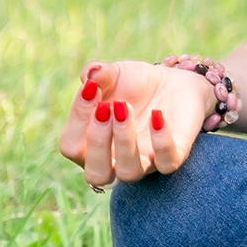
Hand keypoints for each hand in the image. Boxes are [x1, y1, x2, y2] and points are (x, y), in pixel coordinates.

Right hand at [59, 59, 214, 187]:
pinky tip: (157, 114)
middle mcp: (115, 161)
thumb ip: (98, 74)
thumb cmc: (134, 84)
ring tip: (125, 106)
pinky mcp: (174, 156)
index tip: (91, 87)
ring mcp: (145, 162)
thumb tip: (91, 73)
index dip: (77, 119)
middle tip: (105, 107)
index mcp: (90, 146)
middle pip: (96, 173)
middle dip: (97, 141)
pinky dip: (161, 141)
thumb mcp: (114, 74)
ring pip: (129, 172)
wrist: (173, 82)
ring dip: (124, 141)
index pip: (72, 146)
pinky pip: (167, 163)